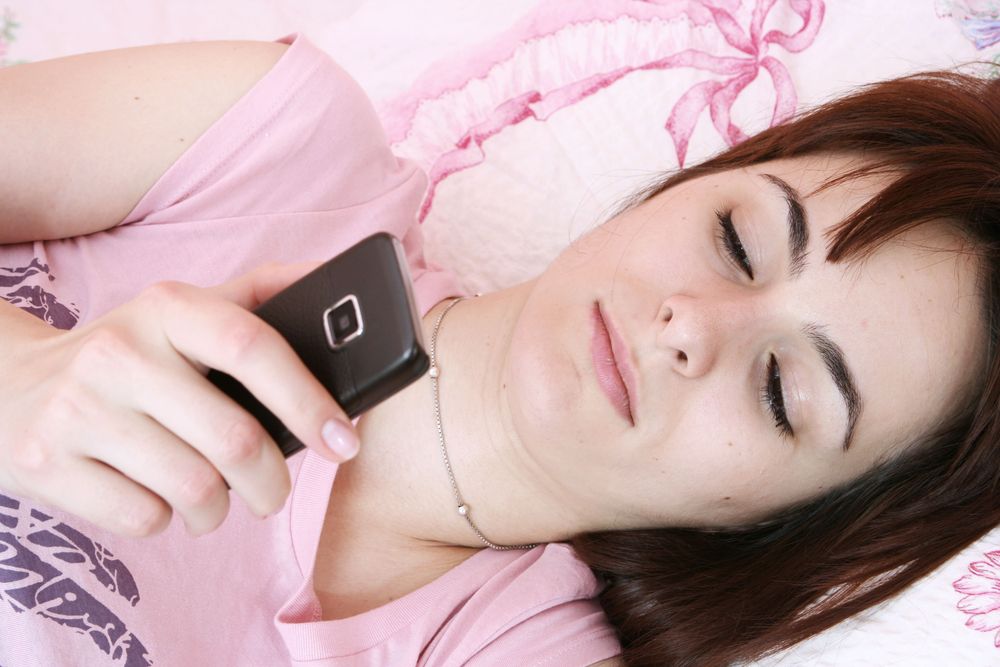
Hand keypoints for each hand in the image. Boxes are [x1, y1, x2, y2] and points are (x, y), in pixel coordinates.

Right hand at [0, 261, 358, 537]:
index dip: (309, 399)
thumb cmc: (127, 354)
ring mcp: (78, 408)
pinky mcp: (45, 463)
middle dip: (272, 482)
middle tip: (272, 491)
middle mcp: (119, 350)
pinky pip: (145, 518)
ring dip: (220, 510)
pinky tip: (156, 498)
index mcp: (167, 306)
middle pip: (234, 439)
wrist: (8, 385)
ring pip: (195, 489)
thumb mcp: (182, 311)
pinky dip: (166, 520)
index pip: (252, 346)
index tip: (342, 441)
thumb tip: (329, 280)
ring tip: (213, 500)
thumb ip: (257, 295)